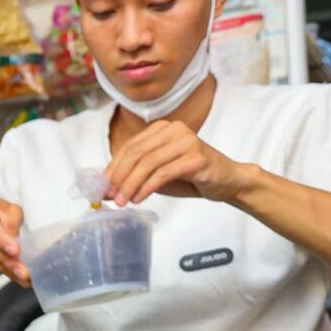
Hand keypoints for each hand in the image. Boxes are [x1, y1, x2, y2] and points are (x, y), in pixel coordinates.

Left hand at [106, 119, 251, 204]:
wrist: (228, 181)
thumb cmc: (191, 176)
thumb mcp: (158, 174)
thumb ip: (135, 175)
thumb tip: (106, 187)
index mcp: (162, 128)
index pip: (130, 147)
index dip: (113, 167)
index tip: (102, 186)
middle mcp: (174, 130)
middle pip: (136, 154)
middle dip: (119, 177)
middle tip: (110, 196)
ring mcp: (187, 141)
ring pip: (148, 163)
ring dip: (131, 185)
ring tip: (122, 201)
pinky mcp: (196, 157)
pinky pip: (164, 172)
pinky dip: (147, 187)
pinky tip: (139, 198)